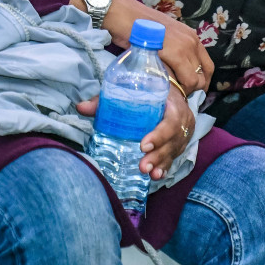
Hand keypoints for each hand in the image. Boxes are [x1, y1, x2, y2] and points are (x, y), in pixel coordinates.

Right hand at [76, 0, 211, 92]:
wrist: (122, 14)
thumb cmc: (135, 25)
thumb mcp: (160, 36)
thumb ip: (170, 50)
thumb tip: (172, 70)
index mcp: (190, 36)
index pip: (207, 65)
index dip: (201, 80)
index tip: (189, 88)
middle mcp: (192, 40)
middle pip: (204, 74)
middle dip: (195, 88)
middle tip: (180, 94)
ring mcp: (185, 46)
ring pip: (196, 80)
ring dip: (186, 90)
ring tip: (172, 92)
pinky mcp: (176, 53)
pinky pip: (187, 80)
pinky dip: (180, 89)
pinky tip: (169, 89)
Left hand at [78, 82, 195, 179]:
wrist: (168, 89)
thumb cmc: (147, 90)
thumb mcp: (130, 89)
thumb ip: (106, 99)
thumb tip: (81, 107)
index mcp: (172, 103)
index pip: (170, 121)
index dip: (159, 135)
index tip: (143, 145)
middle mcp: (182, 119)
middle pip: (173, 140)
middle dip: (158, 155)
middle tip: (142, 166)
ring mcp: (183, 132)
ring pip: (174, 151)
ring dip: (161, 163)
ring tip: (150, 174)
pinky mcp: (180, 142)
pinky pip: (175, 156)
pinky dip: (165, 166)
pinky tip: (157, 175)